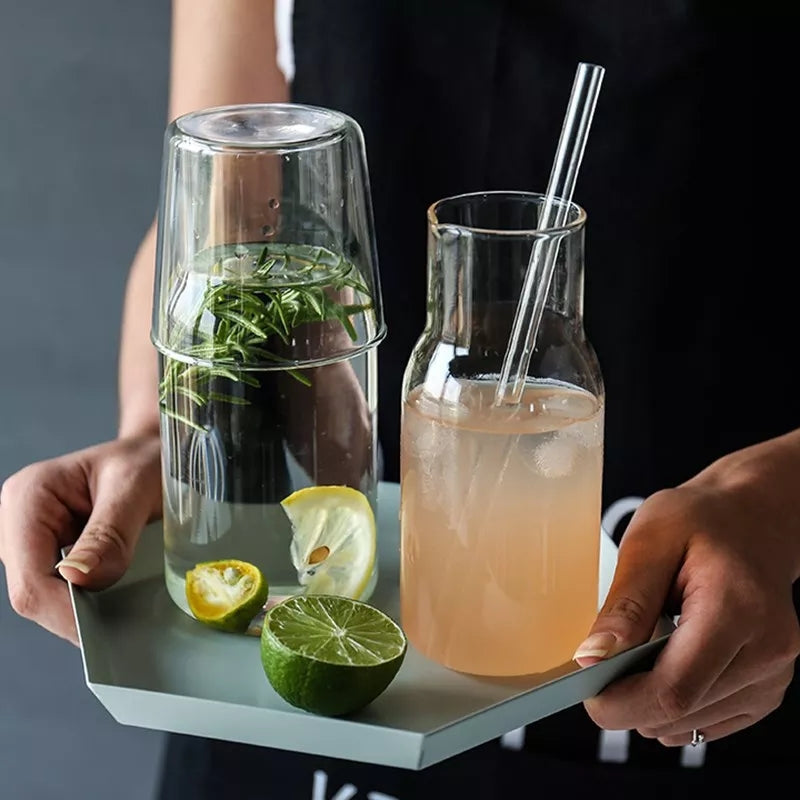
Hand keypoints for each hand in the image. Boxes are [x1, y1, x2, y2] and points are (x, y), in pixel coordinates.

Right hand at [0, 435, 161, 644]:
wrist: (154, 455)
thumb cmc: (146, 460)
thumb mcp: (135, 487)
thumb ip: (109, 532)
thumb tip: (79, 579)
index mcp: (29, 496)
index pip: (30, 576)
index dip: (63, 611)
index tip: (105, 630)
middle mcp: (20, 521)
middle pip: (33, 593)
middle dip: (76, 615)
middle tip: (125, 627)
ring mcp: (33, 541)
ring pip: (47, 598)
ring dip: (85, 611)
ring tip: (126, 612)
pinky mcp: (51, 555)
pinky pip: (62, 592)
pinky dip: (90, 602)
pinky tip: (118, 602)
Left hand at [573, 432, 799, 745]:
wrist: (752, 517)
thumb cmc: (701, 520)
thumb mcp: (650, 540)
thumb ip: (625, 602)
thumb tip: (591, 657)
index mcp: (735, 609)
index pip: (674, 688)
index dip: (622, 703)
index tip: (587, 694)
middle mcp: (766, 650)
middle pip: (682, 711)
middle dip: (629, 703)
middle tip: (600, 668)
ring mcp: (773, 673)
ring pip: (694, 724)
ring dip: (651, 704)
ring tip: (638, 653)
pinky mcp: (767, 686)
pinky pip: (712, 721)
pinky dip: (677, 705)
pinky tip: (664, 665)